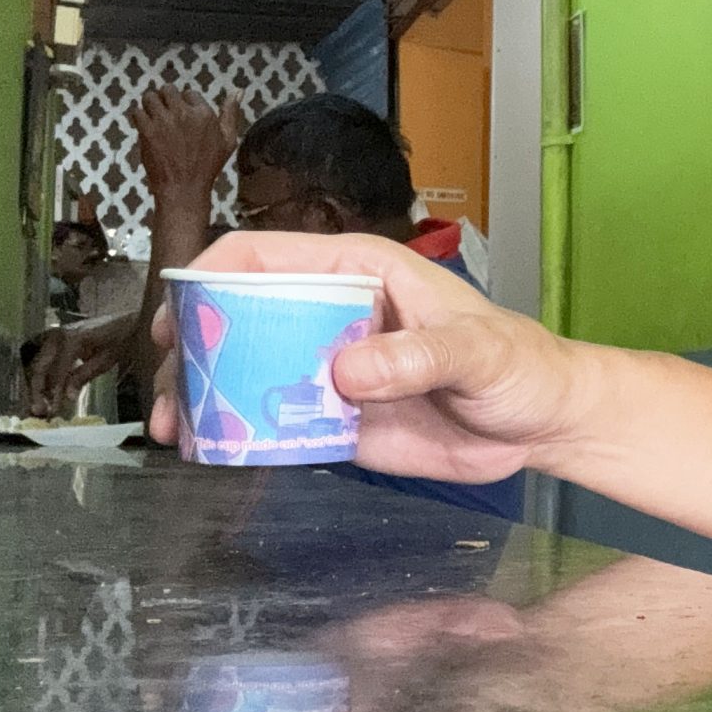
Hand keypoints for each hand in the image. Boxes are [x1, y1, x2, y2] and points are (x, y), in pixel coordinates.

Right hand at [23, 316, 134, 417]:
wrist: (120, 318)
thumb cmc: (116, 338)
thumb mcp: (105, 359)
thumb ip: (84, 375)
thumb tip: (68, 396)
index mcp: (72, 340)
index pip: (57, 371)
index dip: (54, 392)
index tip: (52, 409)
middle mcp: (57, 336)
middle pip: (40, 367)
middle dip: (37, 390)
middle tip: (40, 410)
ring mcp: (53, 335)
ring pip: (37, 364)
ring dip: (37, 385)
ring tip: (41, 403)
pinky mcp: (52, 338)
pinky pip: (43, 359)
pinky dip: (43, 376)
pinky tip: (46, 391)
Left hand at [133, 86, 242, 201]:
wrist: (184, 188)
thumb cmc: (207, 166)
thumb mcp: (228, 140)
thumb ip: (231, 113)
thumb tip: (239, 90)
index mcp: (204, 114)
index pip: (189, 93)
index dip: (186, 104)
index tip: (184, 117)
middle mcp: (183, 114)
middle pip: (168, 90)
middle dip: (166, 99)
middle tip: (166, 114)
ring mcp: (164, 121)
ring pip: (150, 97)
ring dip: (150, 105)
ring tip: (154, 117)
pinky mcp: (147, 131)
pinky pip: (136, 111)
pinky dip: (139, 117)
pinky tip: (145, 127)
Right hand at [146, 232, 584, 485]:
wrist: (541, 425)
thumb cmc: (520, 365)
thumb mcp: (479, 352)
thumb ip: (419, 356)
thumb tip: (348, 370)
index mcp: (358, 273)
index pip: (264, 257)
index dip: (210, 279)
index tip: (179, 316)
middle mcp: (330, 315)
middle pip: (236, 318)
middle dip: (193, 351)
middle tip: (171, 393)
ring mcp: (326, 369)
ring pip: (243, 373)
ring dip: (204, 399)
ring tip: (178, 432)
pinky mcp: (334, 419)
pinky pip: (272, 423)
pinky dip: (238, 437)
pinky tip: (213, 455)